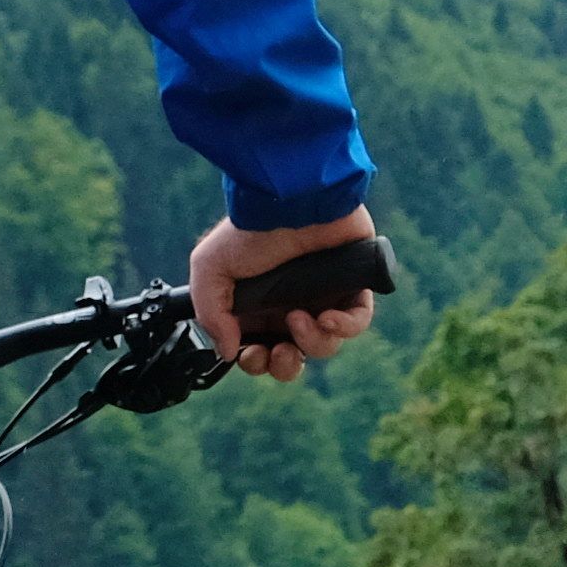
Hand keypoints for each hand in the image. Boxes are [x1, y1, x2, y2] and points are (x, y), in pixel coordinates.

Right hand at [191, 206, 385, 382]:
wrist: (288, 201)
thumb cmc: (248, 231)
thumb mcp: (210, 269)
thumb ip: (210, 315)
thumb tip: (226, 351)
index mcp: (258, 307)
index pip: (261, 351)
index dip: (256, 362)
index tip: (251, 352)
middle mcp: (290, 306)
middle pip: (294, 358)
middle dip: (285, 366)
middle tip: (280, 351)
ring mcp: (323, 298)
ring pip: (325, 345)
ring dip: (311, 342)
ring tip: (300, 317)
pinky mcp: (352, 286)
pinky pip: (356, 321)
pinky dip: (345, 327)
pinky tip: (329, 318)